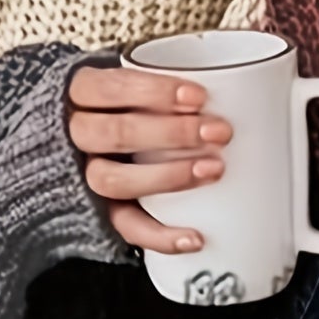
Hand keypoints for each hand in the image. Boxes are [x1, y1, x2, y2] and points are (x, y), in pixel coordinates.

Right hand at [66, 64, 232, 256]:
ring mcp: (86, 173)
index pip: (107, 88)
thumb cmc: (130, 102)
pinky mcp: (101, 210)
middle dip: (170, 133)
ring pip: (110, 180)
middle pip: (111, 134)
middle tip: (218, 132)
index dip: (153, 92)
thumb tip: (240, 83)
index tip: (199, 96)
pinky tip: (194, 237)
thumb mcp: (139, 81)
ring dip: (166, 176)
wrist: (91, 140)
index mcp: (83, 93)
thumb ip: (169, 83)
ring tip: (213, 170)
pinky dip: (161, 236)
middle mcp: (78, 134)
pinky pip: (124, 227)